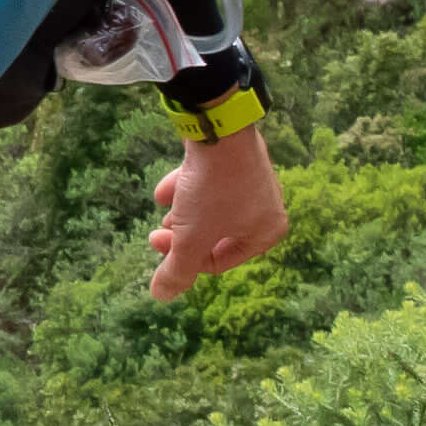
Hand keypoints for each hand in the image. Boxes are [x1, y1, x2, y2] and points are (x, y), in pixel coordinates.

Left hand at [146, 127, 288, 301]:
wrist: (220, 130)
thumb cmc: (213, 191)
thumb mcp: (191, 238)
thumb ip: (177, 270)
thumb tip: (162, 295)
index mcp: (267, 233)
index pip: (219, 261)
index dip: (183, 259)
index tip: (157, 244)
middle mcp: (267, 208)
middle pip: (214, 234)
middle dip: (183, 235)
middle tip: (158, 230)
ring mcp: (254, 180)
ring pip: (211, 208)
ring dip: (184, 212)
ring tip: (166, 209)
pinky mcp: (238, 158)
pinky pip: (212, 182)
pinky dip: (188, 188)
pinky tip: (163, 189)